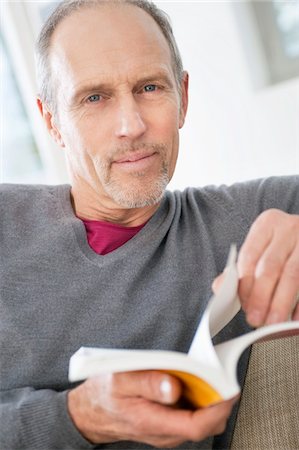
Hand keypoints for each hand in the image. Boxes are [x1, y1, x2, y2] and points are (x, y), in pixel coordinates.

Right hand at [67, 371, 235, 446]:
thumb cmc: (104, 394)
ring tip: (211, 376)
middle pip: (205, 425)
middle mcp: (164, 433)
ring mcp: (166, 431)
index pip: (197, 426)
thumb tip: (175, 387)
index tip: (230, 389)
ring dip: (211, 401)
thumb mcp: (121, 380)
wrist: (90, 413)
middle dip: (220, 402)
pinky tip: (195, 383)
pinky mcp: (166, 426)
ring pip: (200, 422)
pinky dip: (200, 402)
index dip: (219, 409)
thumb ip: (148, 382)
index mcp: (153, 422)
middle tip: (224, 376)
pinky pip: (191, 417)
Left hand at [214, 210, 298, 326]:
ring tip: (273, 323)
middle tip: (255, 319)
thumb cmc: (281, 245)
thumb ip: (239, 268)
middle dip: (261, 296)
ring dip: (281, 303)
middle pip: (270, 266)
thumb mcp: (260, 248)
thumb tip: (219, 288)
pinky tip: (294, 319)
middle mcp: (288, 229)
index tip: (243, 306)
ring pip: (292, 276)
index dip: (245, 283)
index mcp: (267, 225)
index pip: (249, 255)